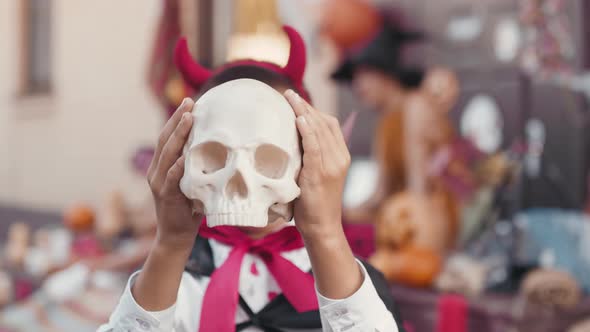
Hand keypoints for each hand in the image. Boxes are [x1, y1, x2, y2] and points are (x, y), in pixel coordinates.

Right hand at [147, 98, 201, 249]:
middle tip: (190, 102)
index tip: (190, 102)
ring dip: (178, 135)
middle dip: (177, 119)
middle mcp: (157, 170)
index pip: (168, 136)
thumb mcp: (194, 182)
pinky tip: (185, 156)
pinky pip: (171, 178)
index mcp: (162, 165)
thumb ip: (198, 166)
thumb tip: (221, 147)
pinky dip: (177, 167)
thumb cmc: (189, 207)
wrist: (176, 236)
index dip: (177, 119)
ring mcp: (159, 183)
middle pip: (165, 139)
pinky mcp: (165, 196)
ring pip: (167, 154)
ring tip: (189, 119)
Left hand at [284, 90, 350, 238]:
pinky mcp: (320, 174)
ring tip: (289, 98)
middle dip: (306, 106)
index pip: (330, 124)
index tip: (296, 100)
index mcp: (341, 156)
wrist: (322, 227)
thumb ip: (311, 157)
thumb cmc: (314, 203)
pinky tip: (298, 118)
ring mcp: (332, 166)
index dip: (313, 109)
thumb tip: (291, 141)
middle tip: (289, 94)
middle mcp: (340, 158)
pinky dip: (306, 130)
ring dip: (303, 111)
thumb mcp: (316, 175)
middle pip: (324, 123)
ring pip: (319, 130)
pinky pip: (314, 147)